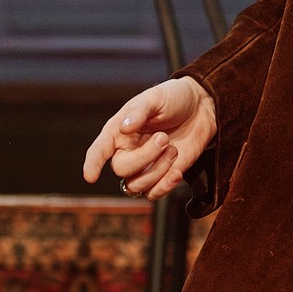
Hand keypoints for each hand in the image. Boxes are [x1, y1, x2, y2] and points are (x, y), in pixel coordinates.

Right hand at [82, 76, 218, 201]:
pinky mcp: (162, 176)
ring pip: (137, 185)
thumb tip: (124, 128)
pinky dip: (165, 186)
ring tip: (173, 149)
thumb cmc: (173, 98)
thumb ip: (139, 112)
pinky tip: (177, 171)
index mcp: (118, 131)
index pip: (99, 150)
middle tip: (164, 138)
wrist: (201, 108)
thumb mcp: (155, 97)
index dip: (92, 164)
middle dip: (144, 157)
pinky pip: (154, 194)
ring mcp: (145, 166)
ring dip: (158, 170)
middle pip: (121, 169)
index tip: (91, 176)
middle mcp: (127, 151)